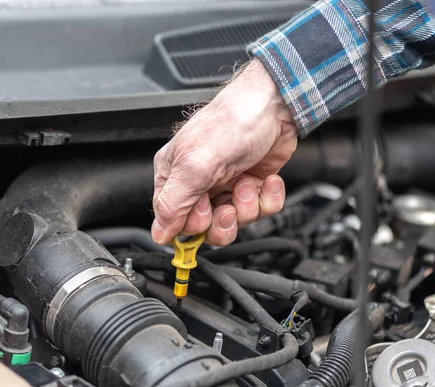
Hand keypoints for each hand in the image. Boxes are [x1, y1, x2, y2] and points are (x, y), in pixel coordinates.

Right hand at [152, 59, 297, 245]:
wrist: (274, 105)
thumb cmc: (231, 123)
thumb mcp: (194, 166)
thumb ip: (173, 203)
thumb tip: (160, 233)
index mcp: (175, 176)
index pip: (173, 220)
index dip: (192, 224)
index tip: (205, 209)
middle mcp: (198, 183)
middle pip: (204, 227)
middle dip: (222, 220)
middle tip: (229, 204)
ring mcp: (225, 185)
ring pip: (234, 222)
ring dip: (246, 207)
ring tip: (247, 183)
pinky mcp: (250, 185)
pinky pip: (259, 210)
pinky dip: (267, 198)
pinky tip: (267, 180)